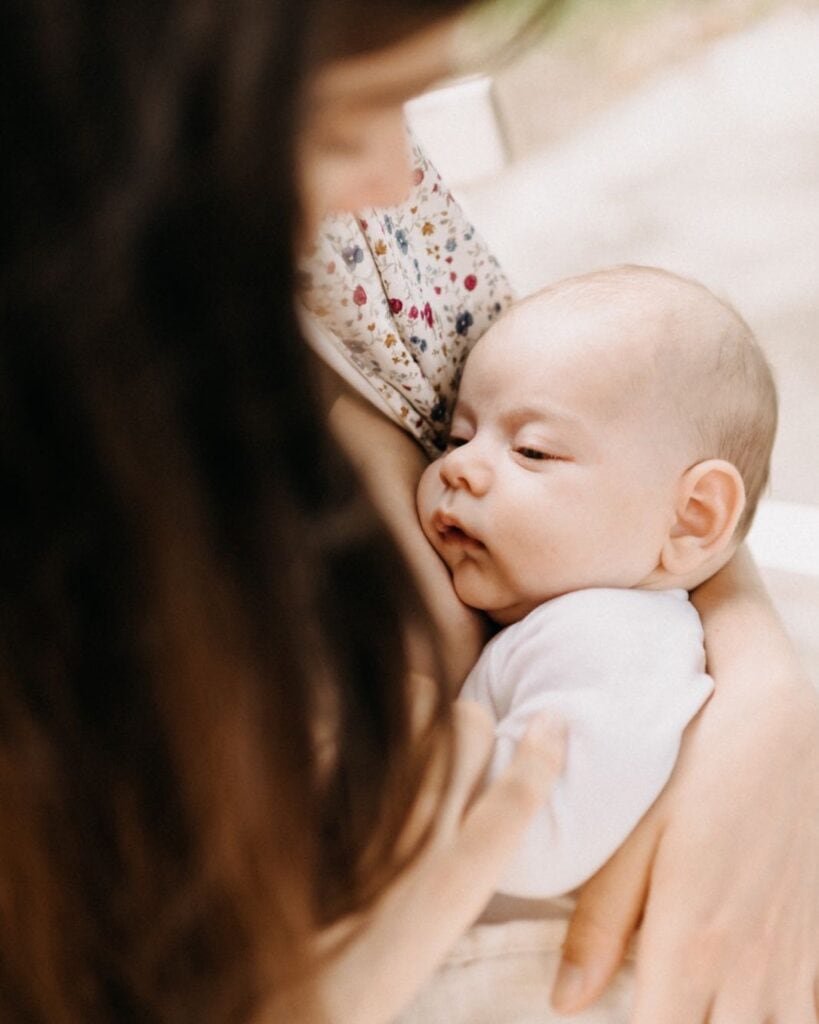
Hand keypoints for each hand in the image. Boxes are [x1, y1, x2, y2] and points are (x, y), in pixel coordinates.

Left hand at [316, 701, 564, 1023]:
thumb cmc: (356, 970)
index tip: (554, 722)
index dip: (542, 756)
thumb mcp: (425, 928)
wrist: (282, 998)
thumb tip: (465, 799)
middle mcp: (420, 841)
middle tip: (447, 739)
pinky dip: (349, 725)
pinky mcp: (321, 796)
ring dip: (416, 705)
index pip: (516, 803)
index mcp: (453, 886)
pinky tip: (341, 740)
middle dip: (465, 724)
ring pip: (417, 712)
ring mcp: (369, 812)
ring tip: (401, 724)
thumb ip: (453, 867)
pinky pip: (348, 730)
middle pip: (469, 733)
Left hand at [552, 673, 818, 1022]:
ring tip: (686, 1000)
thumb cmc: (697, 769)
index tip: (603, 1018)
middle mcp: (750, 970)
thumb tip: (563, 1001)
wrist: (781, 724)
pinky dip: (771, 1018)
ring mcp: (793, 963)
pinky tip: (735, 998)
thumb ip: (599, 923)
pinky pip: (805, 1017)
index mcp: (691, 945)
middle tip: (647, 998)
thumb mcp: (636, 836)